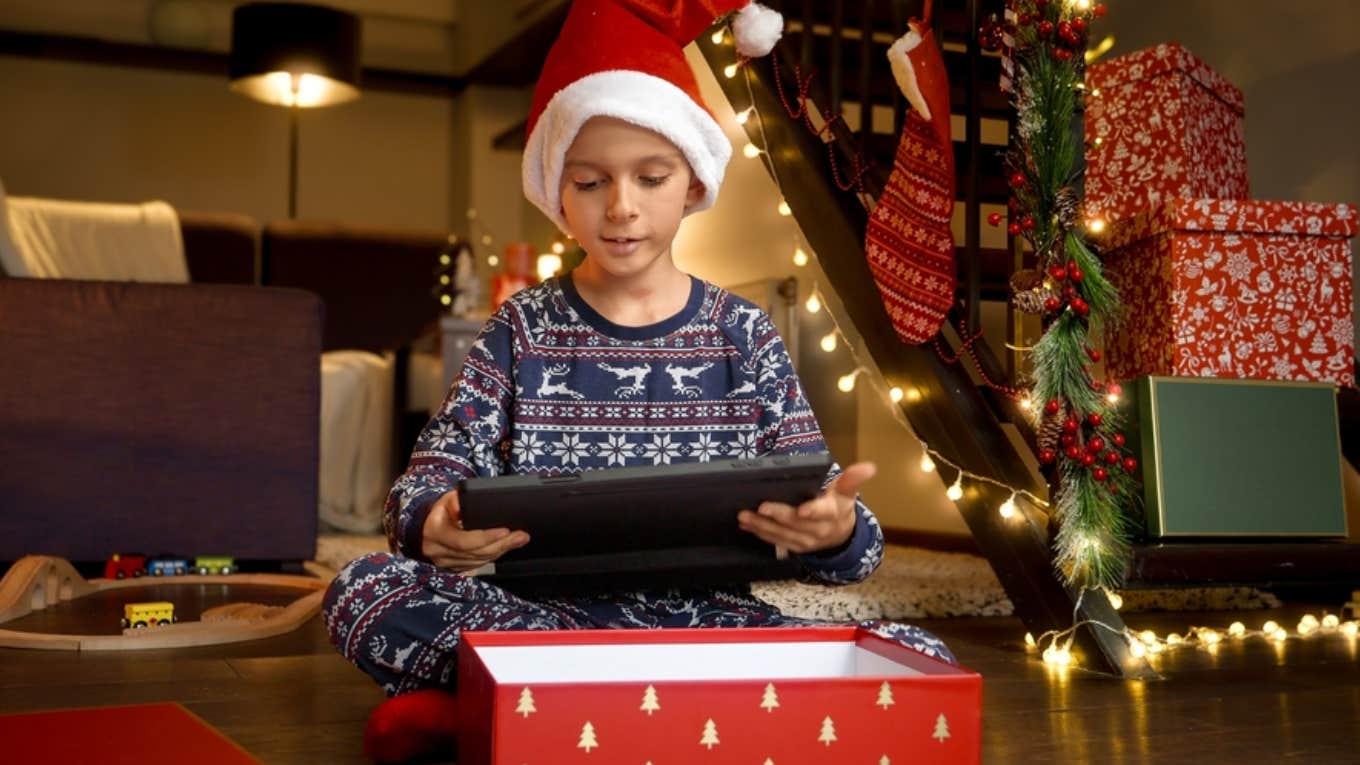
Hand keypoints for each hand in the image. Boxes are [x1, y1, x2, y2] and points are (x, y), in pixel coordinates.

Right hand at [421, 490, 529, 571]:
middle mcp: (439, 552)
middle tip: (521, 536)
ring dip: (501, 551)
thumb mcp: (446, 500)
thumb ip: (456, 501)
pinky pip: (478, 566)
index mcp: (435, 533)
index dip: (486, 538)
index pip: (464, 541)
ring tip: (519, 539)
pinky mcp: (455, 569)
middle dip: (502, 544)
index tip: (505, 531)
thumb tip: (464, 508)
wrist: (429, 527)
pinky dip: (494, 556)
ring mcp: (446, 564)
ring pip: (479, 561)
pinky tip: (506, 548)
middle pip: (475, 553)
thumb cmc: (442, 512)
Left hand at [737, 462, 875, 553]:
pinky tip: (746, 526)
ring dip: (762, 526)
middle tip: (760, 508)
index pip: (822, 513)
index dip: (812, 512)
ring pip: (782, 534)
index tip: (802, 510)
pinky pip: (776, 541)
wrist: (841, 536)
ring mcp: (805, 541)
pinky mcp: (795, 548)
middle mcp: (818, 530)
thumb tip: (869, 466)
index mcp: (832, 514)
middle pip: (796, 523)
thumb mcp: (848, 492)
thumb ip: (853, 478)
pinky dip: (760, 534)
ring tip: (744, 516)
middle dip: (778, 516)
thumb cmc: (840, 506)